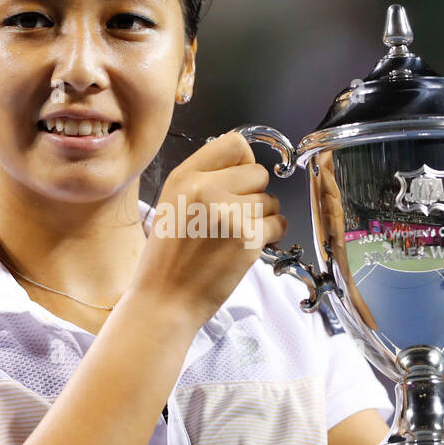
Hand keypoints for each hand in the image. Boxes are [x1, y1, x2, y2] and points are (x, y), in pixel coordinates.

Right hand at [127, 131, 285, 327]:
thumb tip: (244, 164)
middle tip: (234, 217)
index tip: (239, 181)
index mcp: (185, 177)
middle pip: (258, 173)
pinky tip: (246, 248)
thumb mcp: (173, 203)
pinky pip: (279, 224)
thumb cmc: (168, 258)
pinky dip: (270, 236)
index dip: (243, 163)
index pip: (234, 145)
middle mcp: (207, 189)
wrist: (164, 300)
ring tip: (234, 236)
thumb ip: (204, 179)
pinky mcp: (248, 239)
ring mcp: (229, 213)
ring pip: (271, 200)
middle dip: (254, 194)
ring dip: (262, 218)